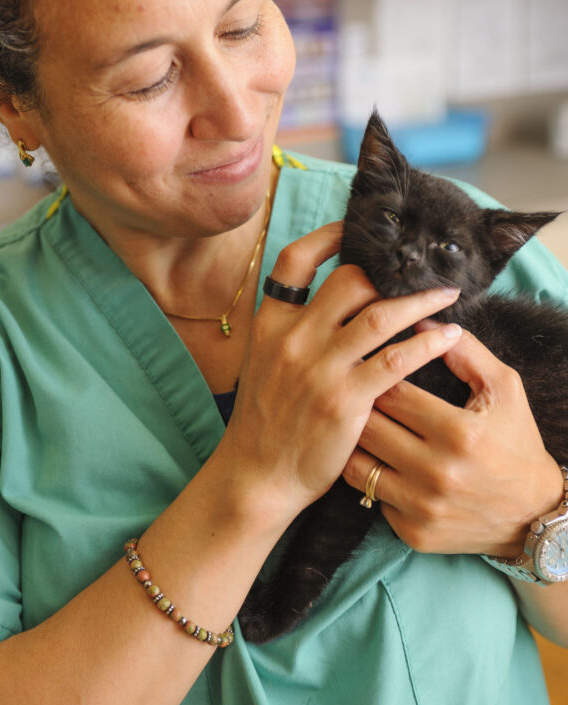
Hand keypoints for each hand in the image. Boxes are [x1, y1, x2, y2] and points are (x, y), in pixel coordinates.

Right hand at [217, 223, 462, 526]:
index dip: (327, 236)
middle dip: (389, 272)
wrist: (257, 474)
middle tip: (418, 272)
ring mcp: (320, 368)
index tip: (355, 229)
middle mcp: (294, 338)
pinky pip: (396, 359)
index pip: (295, 260)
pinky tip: (447, 337)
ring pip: (380, 314)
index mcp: (270, 323)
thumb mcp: (263, 362)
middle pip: (349, 280)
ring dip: (421, 301)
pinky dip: (426, 343)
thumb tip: (330, 300)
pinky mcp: (345, 399)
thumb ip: (291, 328)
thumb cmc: (266, 420)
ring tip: (448, 295)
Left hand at [343, 325, 564, 556]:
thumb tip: (422, 320)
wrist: (532, 514)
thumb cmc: (516, 442)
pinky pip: (369, 495)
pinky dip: (369, 476)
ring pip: (357, 463)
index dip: (377, 374)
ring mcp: (422, 507)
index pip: (393, 391)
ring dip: (354, 440)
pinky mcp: (412, 533)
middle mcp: (438, 474)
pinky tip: (375, 459)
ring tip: (354, 422)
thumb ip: (465, 351)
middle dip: (358, 403)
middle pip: (368, 425)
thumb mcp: (505, 389)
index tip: (370, 364)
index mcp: (460, 433)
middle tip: (353, 390)